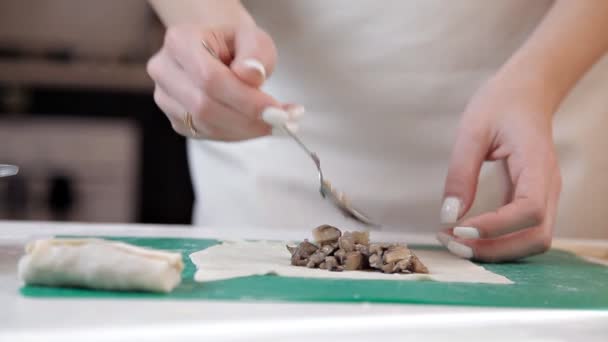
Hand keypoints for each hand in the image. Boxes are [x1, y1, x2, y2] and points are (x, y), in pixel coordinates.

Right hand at [147, 24, 299, 140]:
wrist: (220, 53)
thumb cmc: (237, 45)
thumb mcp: (254, 38)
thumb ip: (255, 52)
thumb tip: (251, 76)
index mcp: (179, 42)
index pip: (210, 78)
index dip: (244, 99)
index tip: (277, 111)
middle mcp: (165, 71)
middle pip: (204, 106)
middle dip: (248, 118)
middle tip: (283, 121)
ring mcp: (166, 98)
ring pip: (206, 125)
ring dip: (246, 129)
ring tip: (278, 123)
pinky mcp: (177, 120)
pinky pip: (208, 134)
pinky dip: (238, 134)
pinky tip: (259, 125)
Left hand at [438, 75, 561, 261]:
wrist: (527, 91)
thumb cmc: (501, 104)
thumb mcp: (472, 131)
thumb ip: (461, 174)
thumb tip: (448, 216)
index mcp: (537, 164)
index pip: (529, 210)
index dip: (496, 228)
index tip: (459, 229)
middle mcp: (548, 186)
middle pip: (536, 237)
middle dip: (495, 249)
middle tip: (452, 244)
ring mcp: (544, 195)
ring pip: (533, 241)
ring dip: (497, 250)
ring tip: (456, 242)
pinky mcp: (533, 200)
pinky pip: (523, 232)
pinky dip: (498, 242)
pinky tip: (468, 236)